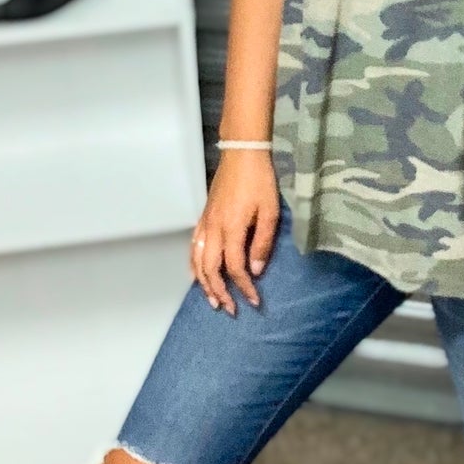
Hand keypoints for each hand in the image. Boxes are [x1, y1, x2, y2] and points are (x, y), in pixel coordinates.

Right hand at [191, 152, 278, 315]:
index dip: (244, 287)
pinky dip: (193, 265)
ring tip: (212, 300)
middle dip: (219, 292)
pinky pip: (193, 247)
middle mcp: (214, 229)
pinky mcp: (203, 217)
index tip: (254, 301)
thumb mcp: (270, 212)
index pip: (235, 267)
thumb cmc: (260, 181)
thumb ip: (262, 243)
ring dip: (203, 283)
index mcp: (232, 229)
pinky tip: (196, 275)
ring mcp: (206, 223)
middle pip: (210, 269)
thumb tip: (255, 271)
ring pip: (197, 261)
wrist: (242, 154)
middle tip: (230, 309)